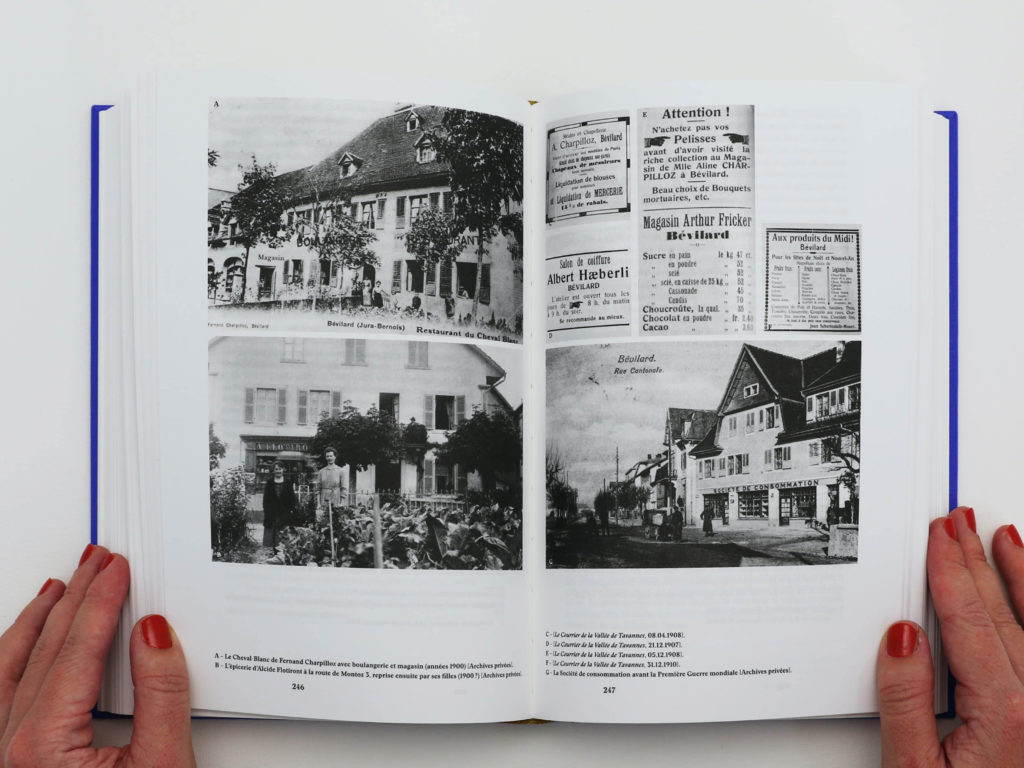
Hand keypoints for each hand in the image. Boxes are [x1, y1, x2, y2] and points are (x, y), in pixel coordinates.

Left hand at [0, 545, 195, 766]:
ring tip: (60, 586)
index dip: (101, 602)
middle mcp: (13, 751)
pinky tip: (28, 639)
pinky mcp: (16, 765)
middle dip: (75, 599)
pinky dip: (16, 657)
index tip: (116, 569)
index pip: (77, 652)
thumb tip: (154, 634)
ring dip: (38, 622)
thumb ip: (161, 697)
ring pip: (10, 670)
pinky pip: (1, 695)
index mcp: (43, 747)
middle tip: (98, 562)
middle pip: (44, 652)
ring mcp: (9, 758)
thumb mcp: (164, 765)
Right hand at [877, 506, 1023, 766]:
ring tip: (1008, 539)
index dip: (951, 570)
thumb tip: (901, 637)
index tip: (940, 535)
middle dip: (978, 561)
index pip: (969, 620)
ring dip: (1023, 577)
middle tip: (960, 521)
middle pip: (1006, 614)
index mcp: (1004, 713)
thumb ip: (905, 701)